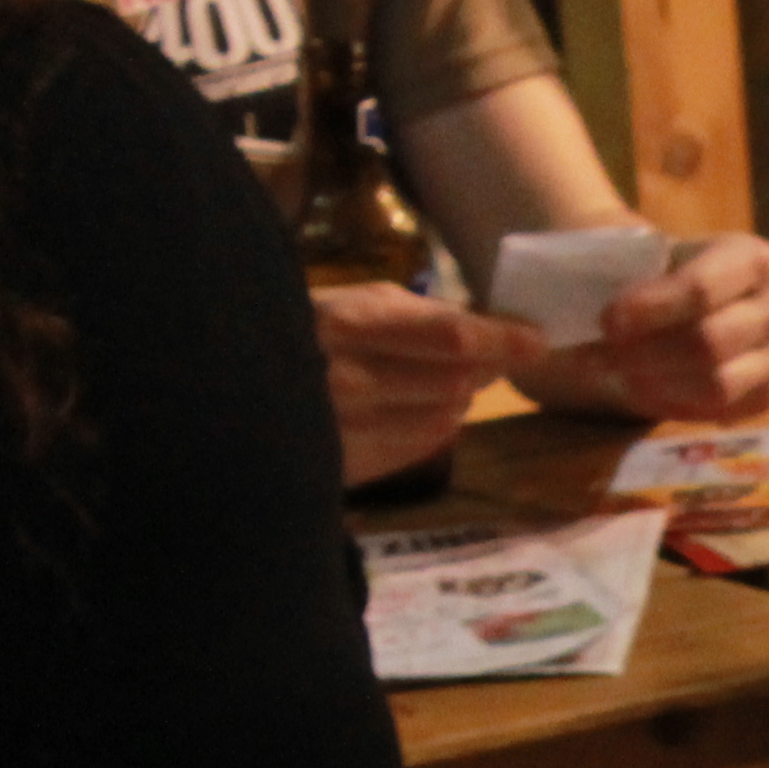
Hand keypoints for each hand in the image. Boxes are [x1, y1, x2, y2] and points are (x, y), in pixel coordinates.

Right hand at [311, 281, 545, 485]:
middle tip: (477, 356)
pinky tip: (408, 408)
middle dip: (479, 368)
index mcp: (347, 325)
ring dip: (454, 397)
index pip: (451, 339)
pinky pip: (421, 444)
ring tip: (427, 380)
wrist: (231, 386)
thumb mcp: (352, 302)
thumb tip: (492, 330)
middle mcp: (348, 381)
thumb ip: (422, 315)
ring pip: (445, 417)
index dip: (502, 340)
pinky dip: (432, 424)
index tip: (537, 342)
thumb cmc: (301, 329)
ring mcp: (346, 429)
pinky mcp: (347, 464)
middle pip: (456, 382)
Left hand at [560, 233, 768, 422]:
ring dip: (655, 382)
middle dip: (646, 352)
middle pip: (710, 343)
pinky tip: (645, 389)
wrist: (657, 294)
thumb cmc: (636, 273)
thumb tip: (566, 309)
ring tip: (616, 373)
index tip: (604, 321)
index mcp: (751, 256)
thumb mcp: (621, 257)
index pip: (703, 290)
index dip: (650, 309)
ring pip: (717, 384)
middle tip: (598, 356)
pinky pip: (722, 411)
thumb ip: (606, 271)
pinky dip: (676, 403)